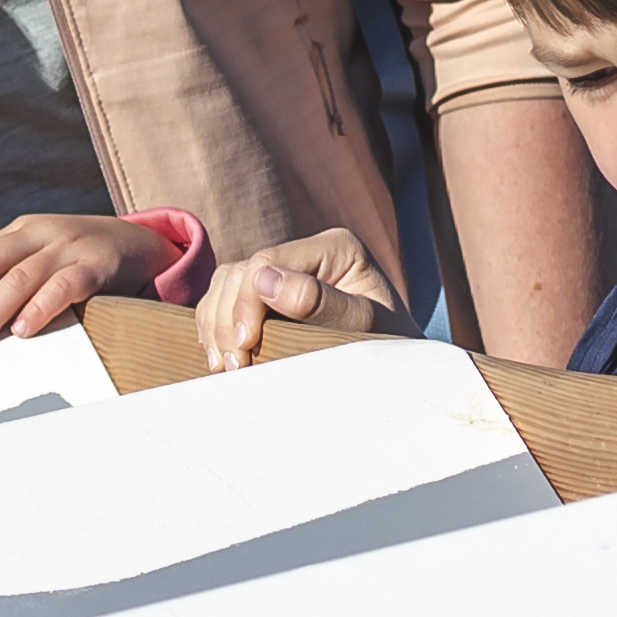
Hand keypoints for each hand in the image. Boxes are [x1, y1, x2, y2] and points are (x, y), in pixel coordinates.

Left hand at [0, 209, 179, 347]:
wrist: (142, 245)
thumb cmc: (80, 254)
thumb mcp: (34, 249)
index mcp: (21, 231)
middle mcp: (41, 234)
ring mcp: (70, 247)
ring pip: (21, 276)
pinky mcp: (98, 265)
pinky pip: (65, 285)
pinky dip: (41, 307)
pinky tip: (23, 329)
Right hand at [191, 227, 391, 365]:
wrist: (400, 368)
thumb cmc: (391, 346)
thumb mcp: (367, 327)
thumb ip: (322, 304)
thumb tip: (265, 281)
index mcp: (336, 247)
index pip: (268, 259)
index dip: (246, 302)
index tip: (245, 348)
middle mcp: (307, 253)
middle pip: (241, 272)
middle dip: (228, 319)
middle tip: (232, 367)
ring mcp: (287, 271)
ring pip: (227, 283)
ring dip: (216, 325)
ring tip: (224, 367)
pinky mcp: (272, 295)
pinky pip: (227, 299)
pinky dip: (217, 326)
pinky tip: (222, 356)